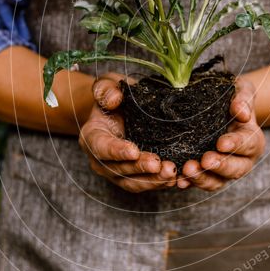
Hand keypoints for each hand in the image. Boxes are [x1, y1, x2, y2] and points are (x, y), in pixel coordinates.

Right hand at [78, 72, 177, 192]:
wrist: (119, 110)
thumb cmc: (113, 97)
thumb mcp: (106, 86)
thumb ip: (106, 90)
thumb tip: (115, 99)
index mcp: (92, 137)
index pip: (101, 147)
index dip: (117, 151)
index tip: (133, 151)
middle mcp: (101, 160)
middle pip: (119, 170)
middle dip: (139, 169)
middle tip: (159, 164)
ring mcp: (117, 172)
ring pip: (133, 183)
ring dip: (152, 181)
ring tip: (171, 174)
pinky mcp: (134, 177)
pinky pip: (146, 184)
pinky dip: (161, 183)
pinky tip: (177, 179)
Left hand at [180, 78, 264, 190]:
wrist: (218, 108)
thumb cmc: (231, 98)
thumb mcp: (240, 91)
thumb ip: (243, 98)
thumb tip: (242, 112)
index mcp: (252, 140)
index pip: (248, 144)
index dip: (236, 145)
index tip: (221, 143)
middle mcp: (241, 160)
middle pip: (236, 169)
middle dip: (220, 166)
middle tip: (205, 160)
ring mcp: (223, 171)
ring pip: (217, 182)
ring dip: (202, 178)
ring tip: (187, 170)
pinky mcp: (206, 175)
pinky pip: (198, 183)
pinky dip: (188, 183)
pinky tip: (177, 180)